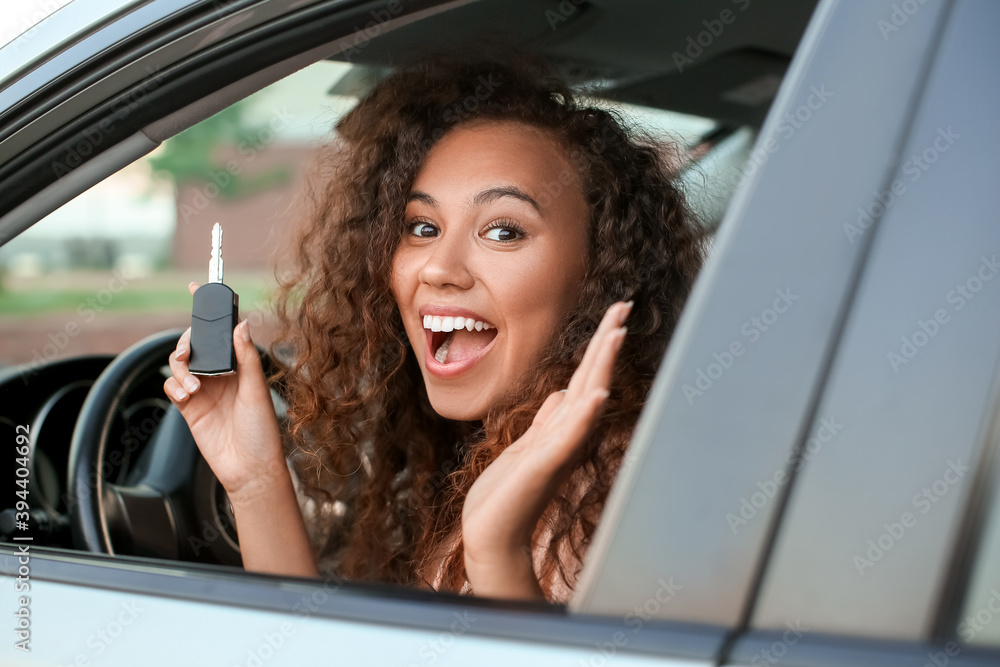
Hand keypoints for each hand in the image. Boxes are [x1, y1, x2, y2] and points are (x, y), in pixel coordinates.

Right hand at [163, 281, 285, 503]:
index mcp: (239, 367)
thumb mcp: (257, 391)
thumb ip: (246, 357)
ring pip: (180, 364)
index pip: (222, 332)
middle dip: (187, 342)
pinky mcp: (189, 408)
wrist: (249, 470)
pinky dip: (174, 386)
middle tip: (189, 353)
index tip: (198, 288)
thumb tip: (241, 324)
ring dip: (180, 368)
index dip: (210, 311)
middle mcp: (220, 375)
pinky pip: (172, 387)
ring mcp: (203, 391)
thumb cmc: (261, 433)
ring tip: (193, 387)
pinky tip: (186, 396)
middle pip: (195, 345)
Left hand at [461, 300, 631, 598]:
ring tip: (616, 334)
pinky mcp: (544, 466)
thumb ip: (547, 421)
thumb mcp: (526, 446)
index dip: (599, 345)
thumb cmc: (507, 493)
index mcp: (560, 426)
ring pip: (585, 399)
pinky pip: (568, 437)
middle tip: (624, 305)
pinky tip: (597, 396)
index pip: (584, 376)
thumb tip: (561, 394)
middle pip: (591, 378)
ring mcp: (558, 449)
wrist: (492, 532)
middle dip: (606, 341)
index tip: (616, 314)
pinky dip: (584, 416)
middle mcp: (566, 434)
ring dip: (601, 366)